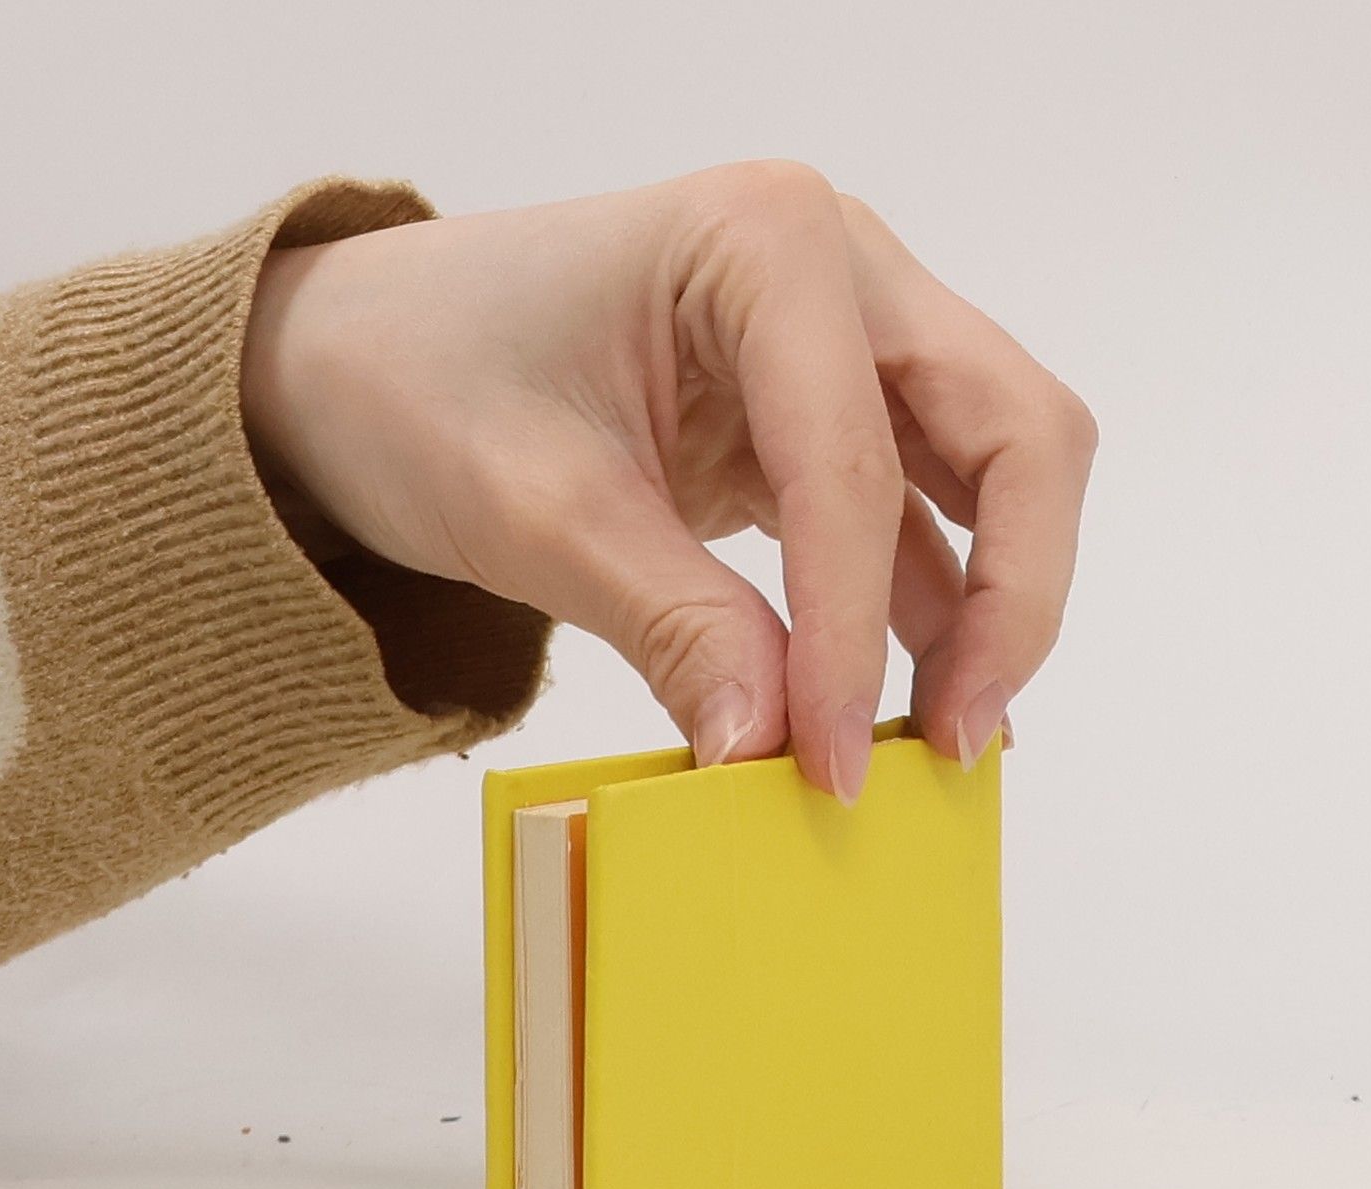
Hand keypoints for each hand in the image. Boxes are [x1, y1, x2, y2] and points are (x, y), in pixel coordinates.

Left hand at [241, 161, 1095, 801]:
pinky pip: (923, 513)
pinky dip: (930, 606)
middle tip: (959, 738)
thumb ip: (677, 628)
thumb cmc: (422, 381)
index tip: (832, 764)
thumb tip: (772, 755)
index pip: (855, 466)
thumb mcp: (540, 514)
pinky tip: (907, 697)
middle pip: (1014, 433)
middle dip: (1009, 597)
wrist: (355, 361)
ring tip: (942, 740)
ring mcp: (847, 335)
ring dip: (992, 606)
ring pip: (999, 469)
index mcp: (764, 242)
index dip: (855, 635)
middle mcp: (839, 269)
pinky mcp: (826, 412)